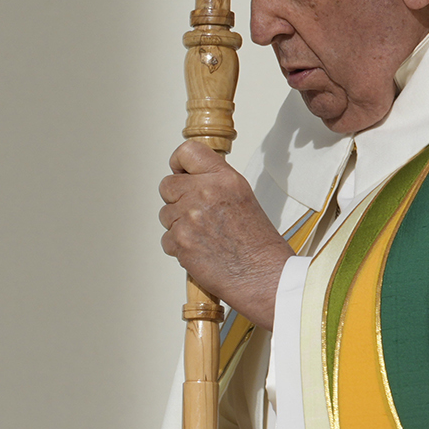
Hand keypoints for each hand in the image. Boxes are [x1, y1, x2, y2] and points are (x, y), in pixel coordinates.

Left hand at [159, 142, 293, 326]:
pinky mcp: (180, 241)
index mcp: (224, 178)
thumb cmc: (258, 244)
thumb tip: (191, 178)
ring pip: (165, 213)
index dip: (178, 163)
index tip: (180, 172)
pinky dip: (178, 246)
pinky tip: (200, 249)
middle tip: (194, 212)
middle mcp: (205, 193)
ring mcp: (190, 217)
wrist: (264, 276)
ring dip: (178, 224)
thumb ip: (215, 183)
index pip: (187, 152)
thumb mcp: (242, 196)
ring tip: (203, 235)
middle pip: (167, 185)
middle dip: (176, 199)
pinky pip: (166, 238)